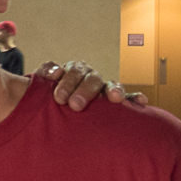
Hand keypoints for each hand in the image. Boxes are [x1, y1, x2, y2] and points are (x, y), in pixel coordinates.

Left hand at [34, 60, 148, 111]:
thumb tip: (53, 73)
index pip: (71, 72)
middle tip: (75, 105)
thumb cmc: (47, 98)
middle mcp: (89, 77)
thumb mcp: (40, 87)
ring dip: (113, 89)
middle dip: (84, 91)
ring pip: (110, 84)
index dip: (66, 82)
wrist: (53, 109)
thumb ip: (42, 76)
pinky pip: (128, 97)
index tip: (58, 97)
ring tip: (114, 97)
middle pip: (90, 78)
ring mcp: (103, 87)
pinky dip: (134, 98)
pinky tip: (140, 102)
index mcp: (71, 71)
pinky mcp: (116, 99)